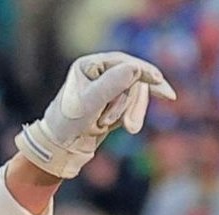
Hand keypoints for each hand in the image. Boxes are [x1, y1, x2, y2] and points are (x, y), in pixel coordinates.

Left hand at [17, 53, 174, 179]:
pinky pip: (134, 105)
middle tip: (131, 128)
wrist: (61, 147)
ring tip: (128, 130)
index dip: (142, 70)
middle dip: (134, 102)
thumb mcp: (90, 103)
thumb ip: (112, 84)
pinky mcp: (114, 104)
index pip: (124, 62)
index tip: (158, 80)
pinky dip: (134, 114)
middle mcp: (100, 73)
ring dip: (133, 112)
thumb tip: (136, 68)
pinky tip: (138, 123)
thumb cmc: (69, 123)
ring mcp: (108, 89)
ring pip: (135, 94)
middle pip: (133, 79)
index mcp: (90, 65)